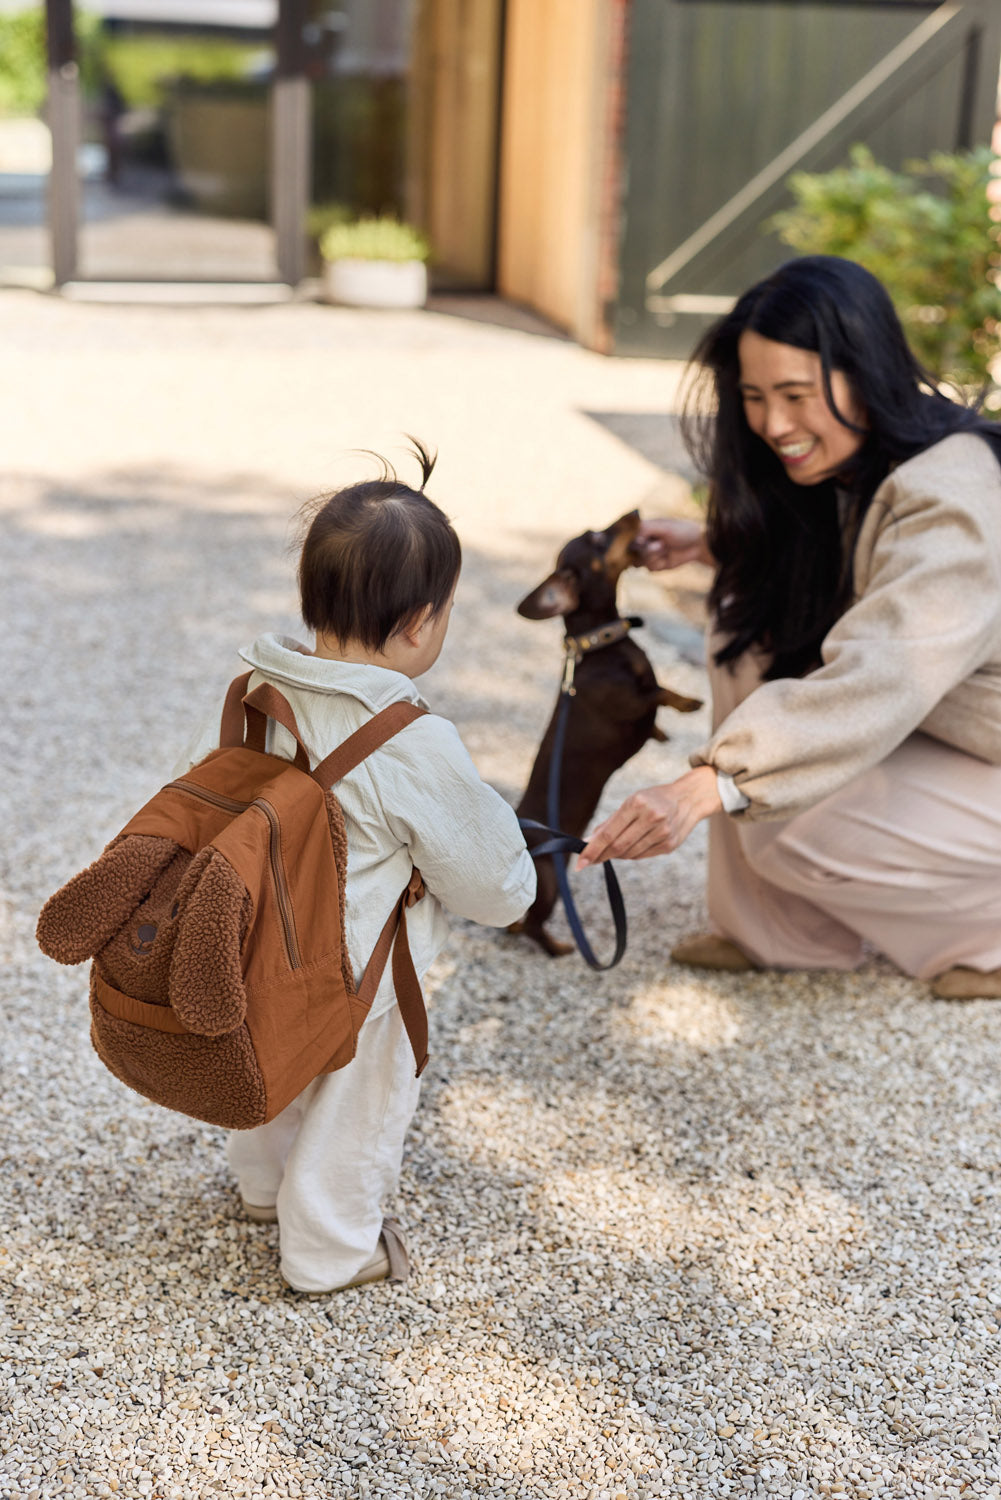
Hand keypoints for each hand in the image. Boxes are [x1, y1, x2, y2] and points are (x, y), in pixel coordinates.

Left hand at [576, 767, 721, 864]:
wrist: (689, 799)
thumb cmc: (654, 799)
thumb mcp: (632, 802)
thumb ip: (610, 823)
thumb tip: (589, 841)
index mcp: (638, 803)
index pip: (609, 833)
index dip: (592, 850)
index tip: (580, 862)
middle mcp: (652, 818)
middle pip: (619, 846)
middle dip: (601, 855)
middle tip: (589, 860)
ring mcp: (663, 833)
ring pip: (630, 854)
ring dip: (616, 855)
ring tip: (611, 849)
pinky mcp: (669, 845)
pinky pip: (642, 856)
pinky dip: (631, 854)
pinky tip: (630, 847)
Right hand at [636, 517, 712, 570]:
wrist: (698, 545)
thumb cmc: (681, 531)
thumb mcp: (662, 526)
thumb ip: (644, 529)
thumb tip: (632, 539)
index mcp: (642, 530)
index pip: (626, 537)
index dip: (631, 541)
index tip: (642, 540)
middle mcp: (643, 542)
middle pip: (631, 551)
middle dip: (647, 549)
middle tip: (661, 543)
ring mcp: (648, 555)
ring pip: (639, 562)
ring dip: (653, 556)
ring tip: (665, 548)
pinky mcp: (655, 565)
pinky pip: (650, 568)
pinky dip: (659, 563)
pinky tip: (668, 557)